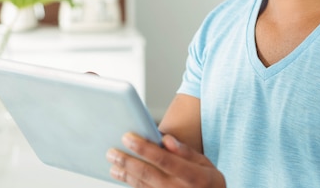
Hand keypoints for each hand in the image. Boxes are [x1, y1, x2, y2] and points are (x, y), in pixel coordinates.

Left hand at [106, 132, 225, 187]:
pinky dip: (132, 184)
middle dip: (128, 161)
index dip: (144, 148)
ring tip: (113, 163)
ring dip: (125, 174)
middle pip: (148, 174)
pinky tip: (122, 175)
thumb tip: (166, 140)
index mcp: (194, 176)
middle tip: (111, 151)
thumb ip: (186, 151)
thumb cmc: (208, 181)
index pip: (164, 159)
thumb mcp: (206, 164)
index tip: (128, 137)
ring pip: (142, 186)